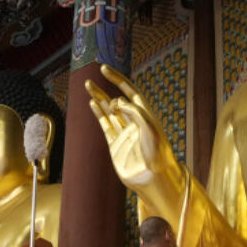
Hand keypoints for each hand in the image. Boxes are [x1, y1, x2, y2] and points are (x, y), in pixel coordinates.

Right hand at [86, 64, 181, 212]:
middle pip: (117, 100)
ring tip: (88, 86)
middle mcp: (133, 122)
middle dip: (105, 87)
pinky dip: (98, 114)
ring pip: (108, 111)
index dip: (117, 79)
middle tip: (91, 77)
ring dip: (99, 98)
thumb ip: (135, 112)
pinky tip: (92, 104)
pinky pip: (105, 126)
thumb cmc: (158, 153)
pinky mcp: (115, 145)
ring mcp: (123, 133)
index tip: (104, 69)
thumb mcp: (150, 128)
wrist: (153, 177)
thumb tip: (117, 100)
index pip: (130, 91)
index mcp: (145, 114)